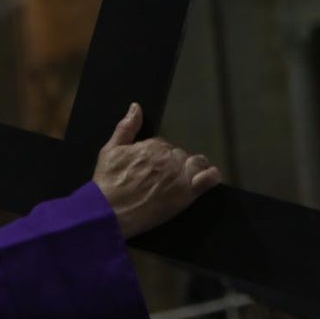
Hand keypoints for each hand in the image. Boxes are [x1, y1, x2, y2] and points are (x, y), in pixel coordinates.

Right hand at [92, 102, 220, 238]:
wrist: (109, 212)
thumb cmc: (107, 181)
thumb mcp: (110, 150)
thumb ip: (126, 127)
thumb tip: (136, 106)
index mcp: (152, 146)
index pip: (163, 144)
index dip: (156, 155)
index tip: (148, 166)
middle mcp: (168, 159)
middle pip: (179, 154)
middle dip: (172, 162)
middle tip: (159, 177)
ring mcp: (179, 177)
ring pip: (195, 163)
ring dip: (191, 167)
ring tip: (181, 177)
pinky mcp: (186, 194)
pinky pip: (209, 179)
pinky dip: (212, 175)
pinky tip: (209, 175)